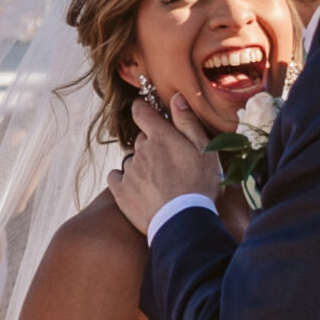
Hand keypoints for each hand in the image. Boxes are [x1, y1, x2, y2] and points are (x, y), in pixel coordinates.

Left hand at [106, 95, 222, 233]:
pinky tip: (137, 188)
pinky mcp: (121, 192)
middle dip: (151, 144)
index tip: (145, 111)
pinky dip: (123, 179)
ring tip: (158, 181)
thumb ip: (188, 122)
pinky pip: (115, 177)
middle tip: (169, 160)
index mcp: (161, 137)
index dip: (142, 109)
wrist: (183, 222)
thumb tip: (176, 97)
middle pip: (141, 139)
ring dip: (141, 165)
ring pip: (131, 160)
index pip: (141, 112)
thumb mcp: (204, 150)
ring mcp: (129, 172)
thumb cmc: (199, 185)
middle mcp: (141, 151)